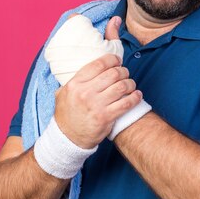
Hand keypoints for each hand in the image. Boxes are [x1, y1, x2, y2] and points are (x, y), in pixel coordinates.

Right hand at [53, 16, 143, 147]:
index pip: (99, 64)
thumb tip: (86, 63)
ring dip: (130, 83)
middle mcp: (85, 93)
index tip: (117, 61)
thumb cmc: (67, 114)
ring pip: (122, 86)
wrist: (67, 139)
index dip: (112, 59)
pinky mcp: (106, 118)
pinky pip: (127, 103)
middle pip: (113, 73)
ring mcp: (96, 106)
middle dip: (123, 71)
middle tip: (125, 74)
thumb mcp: (63, 93)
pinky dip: (135, 97)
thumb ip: (75, 78)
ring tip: (131, 85)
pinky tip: (137, 95)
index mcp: (75, 84)